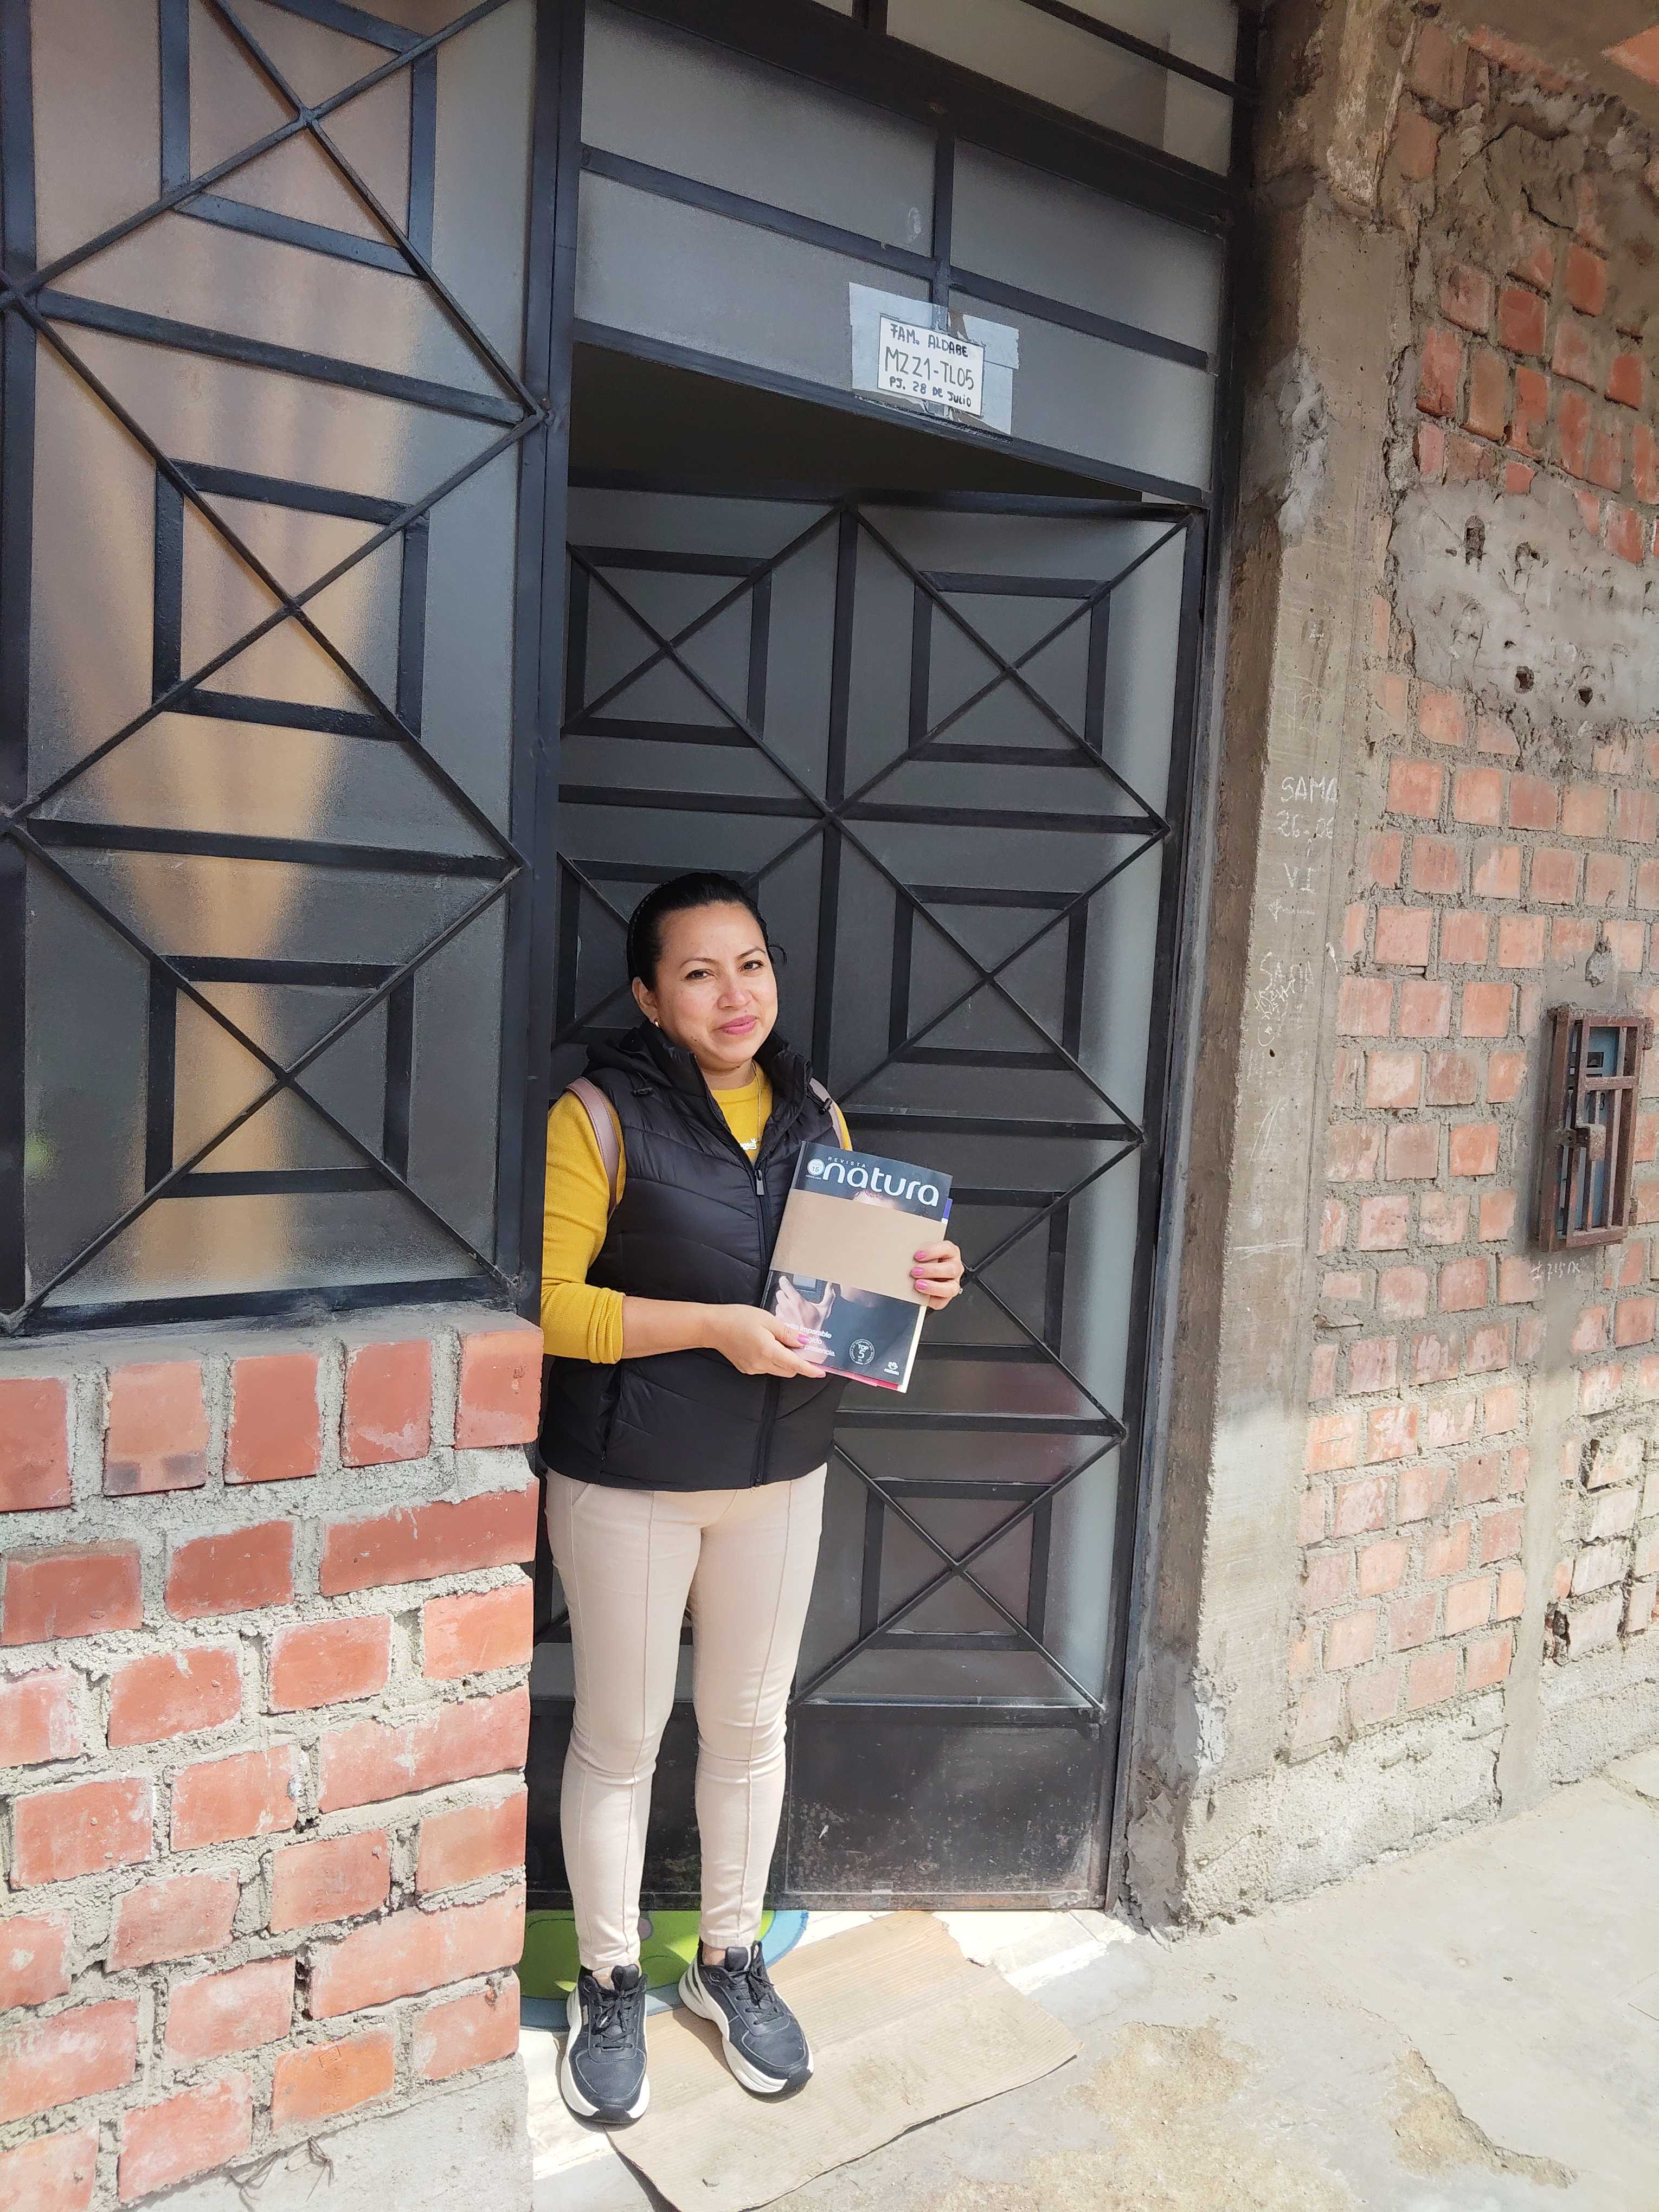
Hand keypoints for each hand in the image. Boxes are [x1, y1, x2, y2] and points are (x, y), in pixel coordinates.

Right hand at [708, 1305, 828, 1378]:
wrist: (712, 1326)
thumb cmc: (737, 1318)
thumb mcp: (767, 1319)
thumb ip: (787, 1333)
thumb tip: (804, 1343)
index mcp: (768, 1351)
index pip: (795, 1365)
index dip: (810, 1369)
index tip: (821, 1372)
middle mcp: (761, 1364)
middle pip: (788, 1370)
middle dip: (797, 1361)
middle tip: (796, 1344)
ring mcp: (753, 1369)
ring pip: (777, 1369)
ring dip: (783, 1360)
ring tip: (775, 1340)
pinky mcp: (746, 1369)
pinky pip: (766, 1368)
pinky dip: (771, 1360)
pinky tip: (764, 1345)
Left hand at [775, 1277, 836, 1333]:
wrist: (807, 1343)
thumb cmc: (815, 1327)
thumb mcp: (824, 1310)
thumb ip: (828, 1296)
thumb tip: (831, 1286)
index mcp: (797, 1300)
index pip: (784, 1284)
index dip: (784, 1281)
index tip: (784, 1280)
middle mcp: (787, 1306)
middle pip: (779, 1293)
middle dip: (783, 1294)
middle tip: (789, 1298)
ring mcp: (781, 1315)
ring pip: (777, 1304)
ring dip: (782, 1306)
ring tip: (790, 1311)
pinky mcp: (777, 1323)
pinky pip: (776, 1315)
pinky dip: (780, 1315)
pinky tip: (787, 1319)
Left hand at [910, 1241, 963, 1308]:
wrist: (920, 1272)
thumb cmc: (921, 1260)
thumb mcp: (921, 1252)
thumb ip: (916, 1252)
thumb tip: (904, 1254)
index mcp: (950, 1252)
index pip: (946, 1248)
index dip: (932, 1251)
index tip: (918, 1255)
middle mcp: (954, 1267)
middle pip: (951, 1269)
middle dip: (931, 1271)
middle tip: (915, 1271)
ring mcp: (953, 1282)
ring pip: (951, 1288)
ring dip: (933, 1287)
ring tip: (917, 1284)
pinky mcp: (946, 1297)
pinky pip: (942, 1302)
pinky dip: (930, 1300)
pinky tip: (920, 1295)